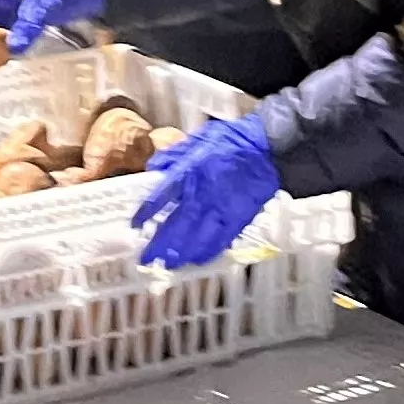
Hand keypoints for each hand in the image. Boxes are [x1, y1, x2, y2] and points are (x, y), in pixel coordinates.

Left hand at [131, 115, 280, 267]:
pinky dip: (207, 252)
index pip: (160, 196)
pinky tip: (198, 260)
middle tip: (146, 259)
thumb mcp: (199, 138)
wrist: (268, 149)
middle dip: (159, 245)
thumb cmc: (234, 141)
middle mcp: (202, 194)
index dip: (145, 212)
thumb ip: (174, 154)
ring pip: (196, 238)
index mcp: (189, 171)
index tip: (135, 224)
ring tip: (168, 264)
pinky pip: (220, 241)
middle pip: (175, 225)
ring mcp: (221, 208)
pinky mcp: (238, 218)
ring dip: (180, 253)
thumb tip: (153, 166)